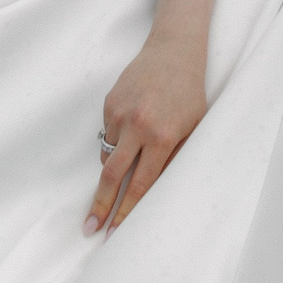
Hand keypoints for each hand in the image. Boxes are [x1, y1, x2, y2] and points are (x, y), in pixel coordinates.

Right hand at [86, 36, 206, 234]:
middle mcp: (138, 126)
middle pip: (112, 176)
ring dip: (110, 172)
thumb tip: (155, 192)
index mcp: (162, 137)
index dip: (126, 211)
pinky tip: (130, 132)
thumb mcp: (192, 127)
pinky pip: (106, 134)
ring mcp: (120, 114)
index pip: (141, 184)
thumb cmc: (189, 92)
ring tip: (123, 168)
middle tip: (89, 228)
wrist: (173, 51)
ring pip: (107, 156)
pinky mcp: (109, 103)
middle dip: (100, 206)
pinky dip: (114, 143)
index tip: (114, 231)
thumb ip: (174, 159)